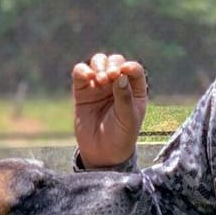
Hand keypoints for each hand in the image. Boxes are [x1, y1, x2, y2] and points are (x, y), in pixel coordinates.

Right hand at [72, 52, 147, 167]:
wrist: (102, 153)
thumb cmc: (121, 136)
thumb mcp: (127, 118)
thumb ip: (124, 97)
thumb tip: (121, 75)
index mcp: (135, 90)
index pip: (134, 69)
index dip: (129, 67)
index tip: (123, 72)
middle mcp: (117, 84)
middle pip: (115, 61)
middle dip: (112, 65)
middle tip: (110, 77)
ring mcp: (99, 86)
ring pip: (98, 62)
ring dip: (99, 65)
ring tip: (100, 79)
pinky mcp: (82, 91)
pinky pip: (80, 73)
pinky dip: (82, 70)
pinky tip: (87, 77)